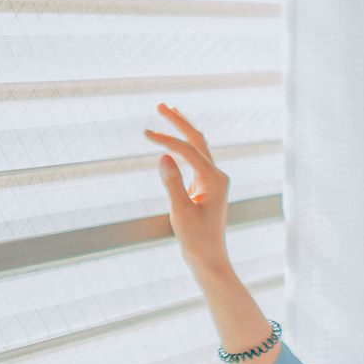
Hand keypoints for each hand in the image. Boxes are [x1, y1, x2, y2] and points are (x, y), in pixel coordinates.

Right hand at [144, 104, 230, 277]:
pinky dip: (184, 146)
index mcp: (214, 180)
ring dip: (183, 130)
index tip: (146, 132)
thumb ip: (172, 183)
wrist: (208, 258)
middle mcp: (217, 176)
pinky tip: (174, 141)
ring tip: (169, 111)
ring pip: (198, 147)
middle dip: (179, 122)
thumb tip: (162, 156)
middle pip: (198, 140)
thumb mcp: (180, 212)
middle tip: (160, 105)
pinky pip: (195, 159)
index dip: (167, 140)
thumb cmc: (196, 239)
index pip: (189, 151)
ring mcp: (213, 180)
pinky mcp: (207, 186)